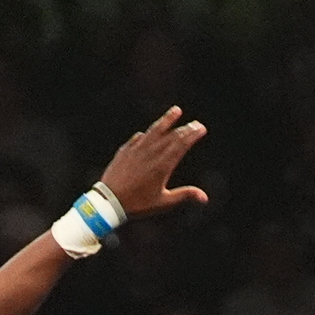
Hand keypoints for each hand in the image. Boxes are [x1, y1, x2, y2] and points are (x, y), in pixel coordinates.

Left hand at [95, 106, 211, 219]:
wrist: (109, 201)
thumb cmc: (138, 204)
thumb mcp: (163, 202)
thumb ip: (184, 195)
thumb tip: (205, 197)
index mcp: (163, 165)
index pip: (181, 144)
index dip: (192, 135)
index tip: (200, 128)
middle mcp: (151, 153)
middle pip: (171, 136)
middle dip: (185, 128)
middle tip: (195, 123)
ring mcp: (137, 150)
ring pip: (155, 130)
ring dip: (166, 120)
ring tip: (176, 110)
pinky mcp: (125, 151)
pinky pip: (138, 139)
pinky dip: (146, 135)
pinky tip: (147, 133)